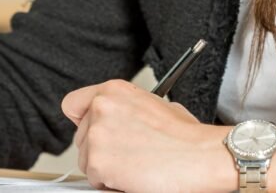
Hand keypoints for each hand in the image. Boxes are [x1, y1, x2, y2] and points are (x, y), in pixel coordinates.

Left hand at [61, 79, 233, 191]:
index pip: (73, 104)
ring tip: (136, 166)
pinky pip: (95, 180)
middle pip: (81, 137)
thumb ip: (124, 109)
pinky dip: (112, 184)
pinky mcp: (98, 162)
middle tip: (128, 156)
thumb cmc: (186, 137)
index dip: (83, 122)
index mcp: (113, 90)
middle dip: (100, 150)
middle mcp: (101, 108)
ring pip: (86, 160)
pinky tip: (134, 177)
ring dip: (106, 168)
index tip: (93, 132)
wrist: (201, 157)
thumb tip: (115, 122)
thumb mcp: (153, 105)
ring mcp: (97, 134)